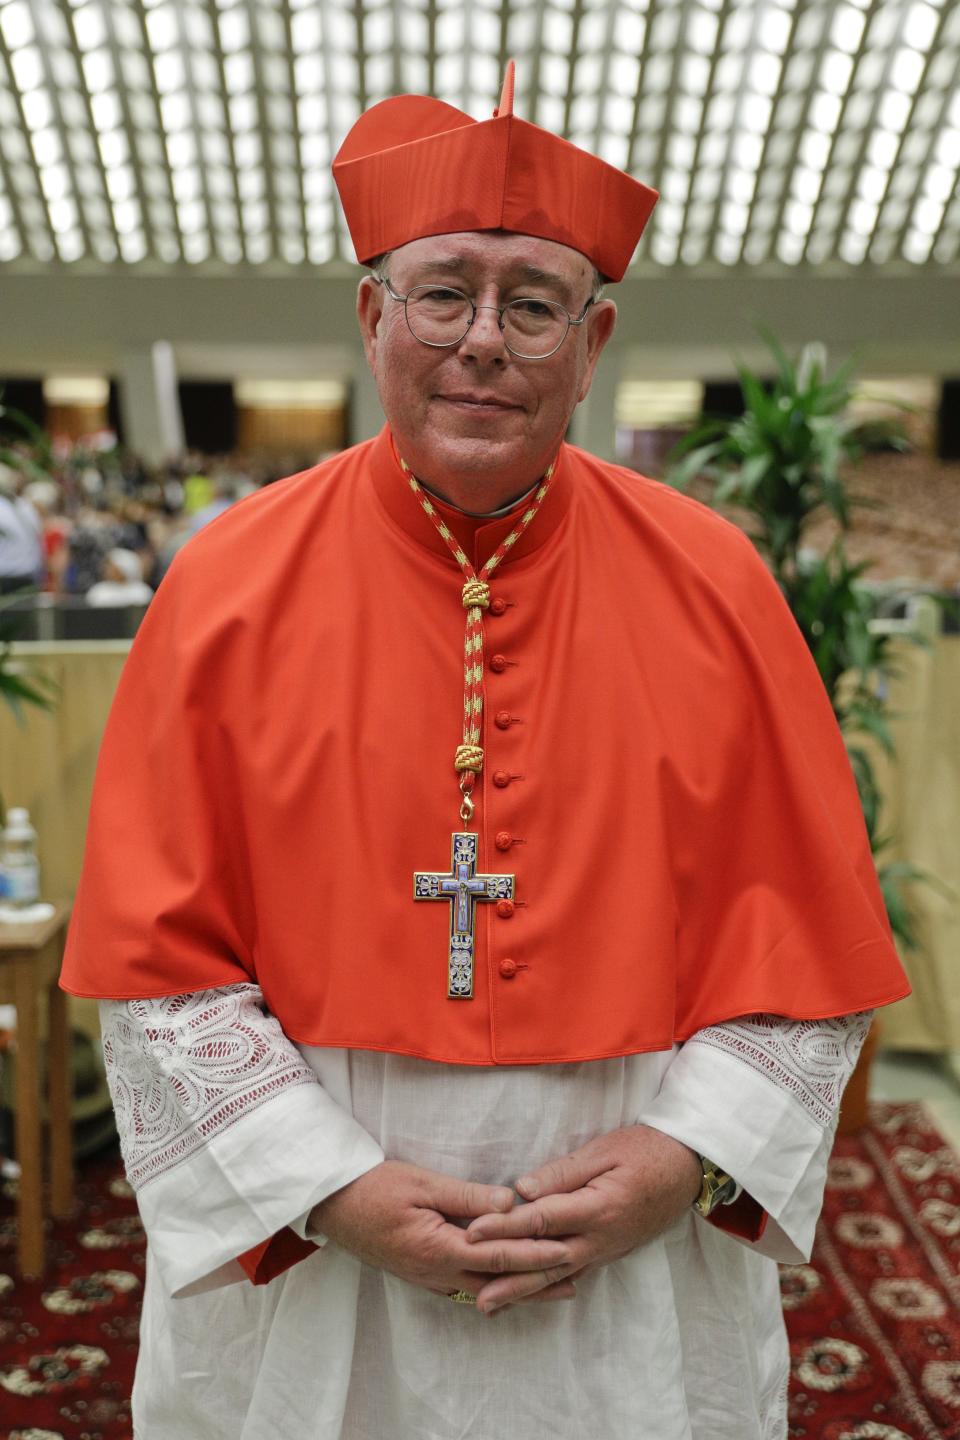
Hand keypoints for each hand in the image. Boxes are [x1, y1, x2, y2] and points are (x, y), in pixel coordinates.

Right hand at [309, 1160, 575, 1303]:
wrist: (333, 1205)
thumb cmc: (375, 1187)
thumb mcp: (421, 1181)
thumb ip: (466, 1195)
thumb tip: (510, 1202)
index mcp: (438, 1248)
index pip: (498, 1254)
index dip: (535, 1253)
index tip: (567, 1249)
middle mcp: (436, 1273)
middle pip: (497, 1282)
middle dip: (537, 1281)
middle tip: (576, 1278)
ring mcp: (429, 1279)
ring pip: (484, 1290)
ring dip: (519, 1288)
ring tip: (552, 1286)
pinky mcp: (423, 1275)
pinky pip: (467, 1288)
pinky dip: (494, 1287)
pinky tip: (508, 1284)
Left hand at [464, 1125, 701, 1312]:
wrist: (684, 1168)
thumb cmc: (643, 1151)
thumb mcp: (603, 1151)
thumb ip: (562, 1172)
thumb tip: (522, 1189)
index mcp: (597, 1208)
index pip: (541, 1221)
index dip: (505, 1227)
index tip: (472, 1230)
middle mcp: (599, 1239)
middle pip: (544, 1259)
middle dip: (505, 1272)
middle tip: (471, 1285)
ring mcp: (603, 1251)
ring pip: (555, 1275)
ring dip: (521, 1291)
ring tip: (487, 1304)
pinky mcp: (605, 1253)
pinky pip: (570, 1275)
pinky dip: (544, 1288)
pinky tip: (525, 1296)